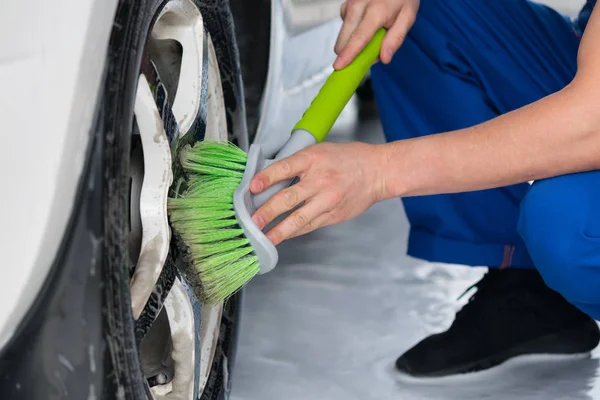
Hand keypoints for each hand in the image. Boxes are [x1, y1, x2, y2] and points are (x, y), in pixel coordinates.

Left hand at [249, 142, 386, 244]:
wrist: (377, 171)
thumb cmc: (347, 159)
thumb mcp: (320, 151)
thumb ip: (296, 164)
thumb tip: (269, 179)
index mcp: (313, 159)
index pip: (284, 168)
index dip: (266, 178)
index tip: (252, 187)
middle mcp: (320, 180)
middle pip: (288, 198)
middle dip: (267, 212)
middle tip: (252, 221)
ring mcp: (327, 200)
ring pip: (298, 218)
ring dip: (279, 230)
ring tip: (264, 238)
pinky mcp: (333, 215)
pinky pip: (309, 225)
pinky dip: (294, 231)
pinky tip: (282, 236)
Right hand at [334, 0, 419, 68]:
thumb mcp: (408, 17)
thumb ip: (396, 39)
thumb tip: (384, 59)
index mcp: (376, 11)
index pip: (359, 37)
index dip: (348, 54)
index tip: (338, 66)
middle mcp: (357, 6)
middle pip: (345, 41)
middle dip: (354, 53)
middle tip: (374, 49)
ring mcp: (348, 6)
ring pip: (343, 38)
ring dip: (354, 43)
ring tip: (372, 33)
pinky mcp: (344, 7)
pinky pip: (344, 30)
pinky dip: (353, 33)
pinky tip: (365, 25)